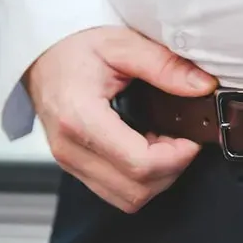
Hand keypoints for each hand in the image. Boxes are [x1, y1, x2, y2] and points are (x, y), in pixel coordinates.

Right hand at [26, 26, 217, 212]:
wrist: (41, 54)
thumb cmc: (74, 48)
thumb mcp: (122, 44)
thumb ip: (164, 66)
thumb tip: (201, 86)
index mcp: (80, 118)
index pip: (139, 165)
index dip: (176, 157)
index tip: (190, 138)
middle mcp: (70, 149)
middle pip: (136, 191)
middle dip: (170, 170)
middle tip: (180, 139)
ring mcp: (69, 162)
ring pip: (127, 199)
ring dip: (155, 178)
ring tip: (162, 143)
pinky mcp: (74, 167)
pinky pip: (114, 192)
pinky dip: (138, 178)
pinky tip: (145, 147)